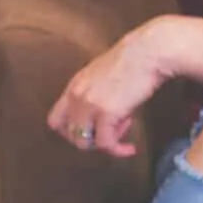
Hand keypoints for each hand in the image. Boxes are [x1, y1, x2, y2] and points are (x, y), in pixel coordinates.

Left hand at [46, 22, 172, 156]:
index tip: (90, 134)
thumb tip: (104, 120)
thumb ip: (96, 96)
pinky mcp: (106, 112)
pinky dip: (118, 150)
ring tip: (123, 134)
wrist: (148, 52)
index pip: (55, 120)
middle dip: (91, 140)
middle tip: (111, 134)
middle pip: (70, 134)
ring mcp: (89, 104)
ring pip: (84, 142)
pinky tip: (130, 148)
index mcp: (74, 86)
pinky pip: (106, 143)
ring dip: (104, 143)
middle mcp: (76, 96)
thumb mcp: (104, 77)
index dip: (71, 132)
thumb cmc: (133, 62)